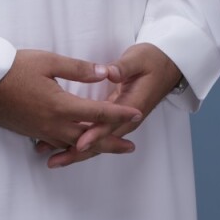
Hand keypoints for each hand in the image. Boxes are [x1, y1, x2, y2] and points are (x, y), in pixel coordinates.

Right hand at [0, 49, 142, 150]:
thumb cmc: (14, 67)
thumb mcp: (49, 61)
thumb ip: (79, 69)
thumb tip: (105, 73)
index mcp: (61, 106)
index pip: (98, 114)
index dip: (119, 115)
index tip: (136, 114)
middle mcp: (53, 124)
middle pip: (89, 138)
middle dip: (112, 142)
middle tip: (130, 147)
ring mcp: (41, 131)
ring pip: (74, 145)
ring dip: (93, 147)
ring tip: (108, 148)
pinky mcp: (31, 132)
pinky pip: (58, 144)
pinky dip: (72, 147)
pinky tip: (76, 146)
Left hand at [43, 43, 181, 168]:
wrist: (167, 66)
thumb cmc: (152, 60)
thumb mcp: (139, 59)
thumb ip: (123, 67)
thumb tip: (109, 73)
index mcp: (132, 105)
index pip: (110, 124)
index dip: (94, 134)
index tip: (78, 143)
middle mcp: (126, 119)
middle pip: (101, 140)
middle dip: (77, 152)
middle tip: (54, 161)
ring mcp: (121, 121)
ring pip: (98, 142)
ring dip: (75, 151)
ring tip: (53, 160)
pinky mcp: (115, 119)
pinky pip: (97, 134)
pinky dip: (81, 142)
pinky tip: (64, 147)